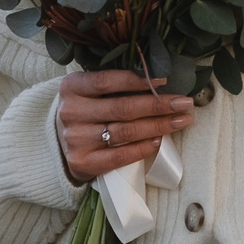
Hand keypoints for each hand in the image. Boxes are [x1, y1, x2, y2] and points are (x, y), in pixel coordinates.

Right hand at [57, 67, 196, 184]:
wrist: (58, 142)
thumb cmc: (85, 109)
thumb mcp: (89, 90)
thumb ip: (114, 83)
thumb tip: (157, 80)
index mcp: (72, 87)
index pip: (108, 81)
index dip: (138, 80)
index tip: (165, 80)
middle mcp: (71, 112)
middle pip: (122, 108)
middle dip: (158, 105)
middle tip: (184, 103)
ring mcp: (76, 139)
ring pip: (125, 132)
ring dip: (158, 126)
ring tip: (181, 121)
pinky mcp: (83, 162)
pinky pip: (119, 156)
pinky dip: (142, 148)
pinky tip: (159, 141)